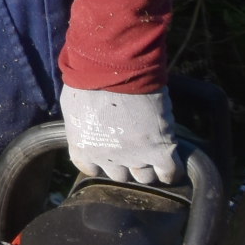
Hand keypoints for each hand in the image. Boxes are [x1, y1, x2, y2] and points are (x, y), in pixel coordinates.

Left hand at [61, 84, 181, 185]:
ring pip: (144, 176)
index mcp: (82, 146)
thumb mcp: (73, 106)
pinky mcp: (159, 150)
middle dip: (125, 164)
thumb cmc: (88, 79)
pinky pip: (169, 172)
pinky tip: (171, 164)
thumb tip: (91, 128)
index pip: (89, 168)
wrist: (111, 68)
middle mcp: (107, 157)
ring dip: (148, 167)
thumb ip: (82, 125)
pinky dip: (171, 171)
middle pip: (120, 175)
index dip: (101, 162)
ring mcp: (134, 156)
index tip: (108, 154)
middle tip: (132, 148)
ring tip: (152, 153)